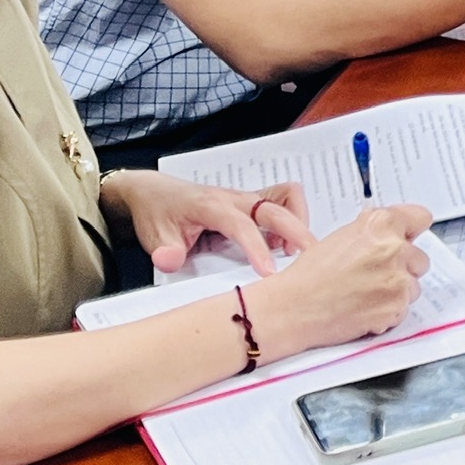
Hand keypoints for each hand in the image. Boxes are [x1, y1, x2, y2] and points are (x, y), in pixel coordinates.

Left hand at [103, 171, 311, 276]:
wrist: (154, 193)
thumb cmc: (157, 214)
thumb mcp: (154, 236)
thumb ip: (164, 252)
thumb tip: (171, 262)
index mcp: (212, 206)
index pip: (241, 225)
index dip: (258, 248)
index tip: (269, 272)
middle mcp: (235, 198)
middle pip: (276, 207)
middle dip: (297, 230)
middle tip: (310, 259)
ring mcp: (245, 198)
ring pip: (286, 196)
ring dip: (298, 220)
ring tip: (294, 251)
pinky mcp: (250, 203)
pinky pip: (282, 200)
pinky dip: (292, 217)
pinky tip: (281, 244)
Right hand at [249, 204, 431, 361]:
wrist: (292, 308)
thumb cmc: (309, 275)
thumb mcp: (342, 236)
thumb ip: (373, 230)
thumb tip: (390, 228)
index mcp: (381, 225)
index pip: (421, 218)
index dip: (411, 230)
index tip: (408, 237)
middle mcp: (394, 249)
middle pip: (420, 257)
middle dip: (403, 266)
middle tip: (376, 274)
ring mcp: (398, 281)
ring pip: (413, 285)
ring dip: (396, 290)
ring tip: (365, 293)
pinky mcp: (395, 308)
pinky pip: (403, 309)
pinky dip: (388, 311)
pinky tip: (364, 307)